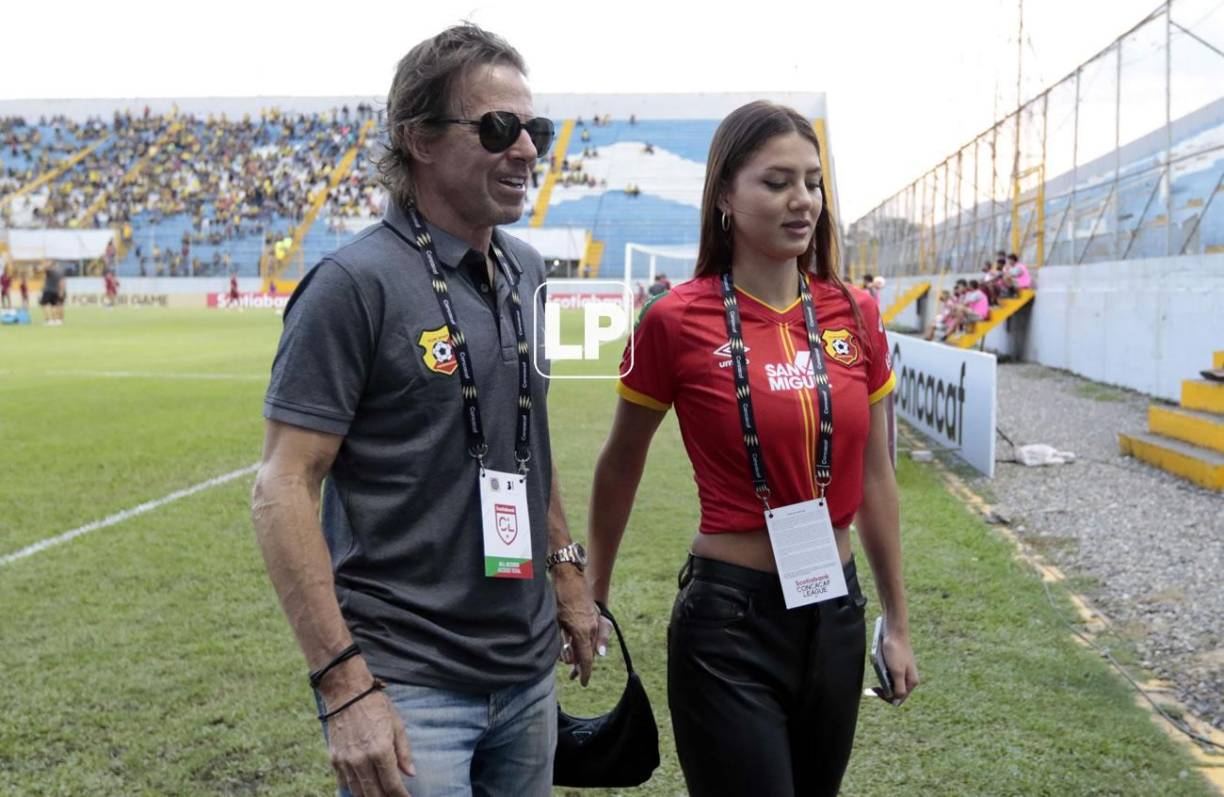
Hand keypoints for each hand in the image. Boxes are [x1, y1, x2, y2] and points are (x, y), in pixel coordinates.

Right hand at [324, 678, 414, 795]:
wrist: (346, 692)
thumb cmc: (375, 705)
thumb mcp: (396, 724)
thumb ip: (404, 752)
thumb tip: (410, 773)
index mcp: (380, 750)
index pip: (392, 785)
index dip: (401, 796)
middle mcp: (361, 759)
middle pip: (374, 794)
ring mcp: (346, 761)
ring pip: (358, 792)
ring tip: (381, 796)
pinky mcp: (334, 759)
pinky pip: (344, 783)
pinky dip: (355, 789)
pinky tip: (364, 789)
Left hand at [553, 565, 600, 684]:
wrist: (570, 576)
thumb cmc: (560, 598)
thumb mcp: (557, 622)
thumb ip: (564, 641)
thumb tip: (569, 657)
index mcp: (582, 632)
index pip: (586, 659)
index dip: (585, 673)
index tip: (583, 683)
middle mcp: (591, 628)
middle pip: (589, 653)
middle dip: (582, 665)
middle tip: (572, 675)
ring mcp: (595, 621)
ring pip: (591, 644)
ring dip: (583, 653)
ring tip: (572, 659)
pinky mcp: (594, 615)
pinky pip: (593, 634)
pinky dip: (586, 642)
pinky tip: (577, 643)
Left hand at [881, 631, 918, 705]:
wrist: (894, 632)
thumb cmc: (896, 651)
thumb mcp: (897, 672)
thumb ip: (898, 688)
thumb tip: (895, 698)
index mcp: (912, 682)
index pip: (899, 698)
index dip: (887, 697)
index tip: (876, 690)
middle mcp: (909, 678)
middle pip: (895, 692)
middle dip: (884, 689)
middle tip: (873, 686)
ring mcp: (904, 671)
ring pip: (891, 682)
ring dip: (882, 680)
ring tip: (879, 669)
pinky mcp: (898, 664)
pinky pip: (889, 673)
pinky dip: (883, 672)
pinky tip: (880, 663)